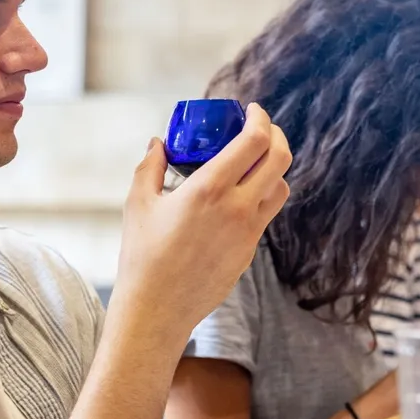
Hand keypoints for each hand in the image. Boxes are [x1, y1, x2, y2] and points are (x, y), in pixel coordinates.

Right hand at [110, 103, 290, 343]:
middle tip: (261, 128)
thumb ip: (150, 166)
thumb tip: (158, 142)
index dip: (260, 119)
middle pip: (280, 159)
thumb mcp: (138, 202)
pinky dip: (260, 196)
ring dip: (272, 168)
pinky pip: (266, 214)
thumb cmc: (142, 255)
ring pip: (281, 187)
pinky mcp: (250, 252)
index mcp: (210, 189)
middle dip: (276, 135)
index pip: (255, 141)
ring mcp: (249, 232)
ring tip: (253, 162)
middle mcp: (238, 208)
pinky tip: (238, 196)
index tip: (252, 110)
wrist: (158, 307)